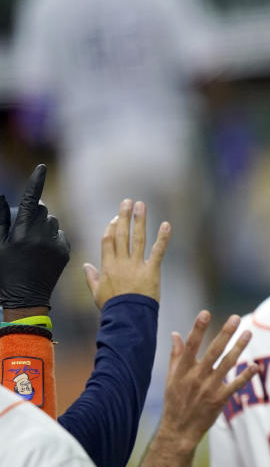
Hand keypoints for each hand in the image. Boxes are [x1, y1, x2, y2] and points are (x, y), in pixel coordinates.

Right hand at [0, 164, 69, 308]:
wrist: (25, 298)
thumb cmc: (5, 271)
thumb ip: (0, 220)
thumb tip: (0, 196)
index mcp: (22, 234)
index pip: (31, 201)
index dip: (36, 182)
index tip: (42, 167)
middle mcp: (41, 237)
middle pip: (41, 210)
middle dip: (32, 212)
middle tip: (23, 228)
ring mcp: (55, 245)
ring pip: (52, 222)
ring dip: (43, 225)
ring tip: (32, 243)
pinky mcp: (65, 252)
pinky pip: (60, 234)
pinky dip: (52, 237)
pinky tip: (42, 251)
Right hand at [83, 199, 169, 307]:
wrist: (127, 318)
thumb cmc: (112, 308)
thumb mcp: (97, 293)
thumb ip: (92, 277)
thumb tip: (86, 265)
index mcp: (108, 266)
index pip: (108, 241)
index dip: (111, 227)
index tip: (115, 217)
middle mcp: (121, 262)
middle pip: (121, 234)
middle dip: (124, 216)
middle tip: (127, 201)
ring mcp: (136, 266)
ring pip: (138, 238)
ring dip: (139, 221)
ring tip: (141, 205)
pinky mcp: (151, 271)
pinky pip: (158, 252)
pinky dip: (162, 238)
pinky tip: (166, 225)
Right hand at [155, 311, 258, 449]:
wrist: (179, 430)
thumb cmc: (175, 401)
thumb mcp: (171, 378)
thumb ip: (176, 355)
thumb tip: (175, 333)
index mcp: (183, 370)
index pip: (191, 345)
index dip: (198, 329)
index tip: (205, 313)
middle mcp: (196, 377)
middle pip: (213, 351)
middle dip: (225, 334)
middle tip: (235, 318)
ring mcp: (209, 388)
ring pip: (227, 364)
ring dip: (239, 348)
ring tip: (248, 333)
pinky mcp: (219, 400)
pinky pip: (235, 385)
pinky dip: (246, 376)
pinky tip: (256, 366)